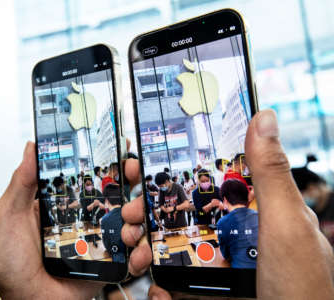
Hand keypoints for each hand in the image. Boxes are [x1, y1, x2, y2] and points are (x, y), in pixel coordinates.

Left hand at [0, 141, 142, 298]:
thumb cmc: (11, 259)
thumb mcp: (10, 215)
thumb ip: (22, 182)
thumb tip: (31, 147)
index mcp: (66, 201)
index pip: (92, 174)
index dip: (110, 159)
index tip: (122, 145)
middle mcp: (87, 216)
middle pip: (119, 191)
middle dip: (132, 178)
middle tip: (132, 174)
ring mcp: (99, 238)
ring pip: (132, 219)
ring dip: (139, 214)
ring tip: (128, 222)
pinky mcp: (108, 262)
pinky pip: (133, 255)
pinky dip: (142, 252)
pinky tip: (137, 251)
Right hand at [122, 110, 333, 299]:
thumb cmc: (303, 288)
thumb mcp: (285, 225)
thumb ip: (270, 174)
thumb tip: (263, 119)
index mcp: (252, 210)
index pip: (209, 181)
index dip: (176, 173)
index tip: (146, 170)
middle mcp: (234, 234)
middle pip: (183, 215)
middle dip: (150, 212)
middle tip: (132, 213)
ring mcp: (221, 264)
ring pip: (175, 249)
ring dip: (148, 248)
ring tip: (137, 253)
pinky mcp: (211, 292)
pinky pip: (179, 283)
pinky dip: (162, 287)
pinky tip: (160, 290)